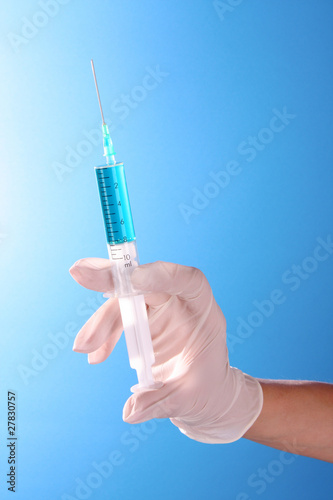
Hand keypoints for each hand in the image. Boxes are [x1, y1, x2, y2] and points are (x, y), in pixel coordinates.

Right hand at [70, 259, 262, 442]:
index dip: (161, 274)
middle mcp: (181, 302)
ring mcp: (161, 308)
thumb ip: (162, 402)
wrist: (205, 393)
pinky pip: (119, 317)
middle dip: (112, 280)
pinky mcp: (144, 318)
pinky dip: (103, 334)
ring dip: (101, 320)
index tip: (133, 279)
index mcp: (203, 312)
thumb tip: (131, 412)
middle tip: (79, 274)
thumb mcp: (191, 399)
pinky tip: (95, 355)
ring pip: (125, 301)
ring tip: (83, 347)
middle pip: (146, 283)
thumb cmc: (208, 390)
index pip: (188, 281)